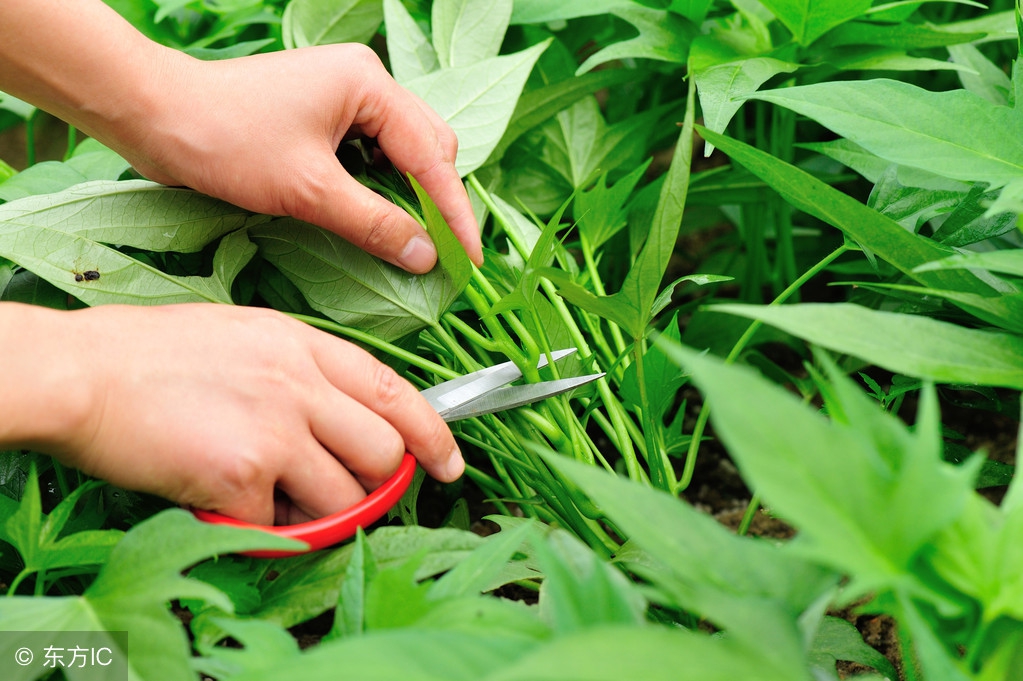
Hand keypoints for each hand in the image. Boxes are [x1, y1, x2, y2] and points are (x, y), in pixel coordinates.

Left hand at [0, 1, 481, 272]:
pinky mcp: (326, 113)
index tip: (468, 260)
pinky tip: (382, 216)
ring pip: (403, 150)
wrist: (157, 116)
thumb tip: (426, 257)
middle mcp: (365, 81)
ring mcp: (345, 95)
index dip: (452, 213)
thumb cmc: (228, 142)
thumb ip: (374, 223)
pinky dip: (384, 186)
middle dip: (438, 200)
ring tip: (418, 240)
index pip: (431, 155)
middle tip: (443, 253)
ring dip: (412, 195)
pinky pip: (374, 152)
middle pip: (428, 146)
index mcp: (368, 85)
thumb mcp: (308, 191)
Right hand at [34, 304, 462, 524]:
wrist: (84, 374)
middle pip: (384, 453)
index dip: (433, 434)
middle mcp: (302, 385)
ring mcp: (276, 429)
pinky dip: (257, 528)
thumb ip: (304, 373)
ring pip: (344, 499)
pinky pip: (278, 526)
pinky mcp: (242, 474)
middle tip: (345, 494)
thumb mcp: (248, 337)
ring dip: (318, 513)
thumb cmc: (156, 356)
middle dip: (374, 485)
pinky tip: (224, 502)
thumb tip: (345, 422)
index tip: (450, 464)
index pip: (397, 391)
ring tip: (272, 497)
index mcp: (306, 346)